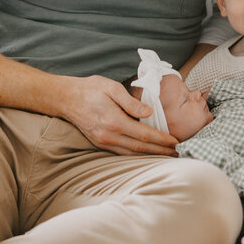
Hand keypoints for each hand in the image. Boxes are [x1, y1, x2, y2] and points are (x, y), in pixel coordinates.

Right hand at [58, 75, 177, 156]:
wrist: (66, 98)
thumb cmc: (90, 89)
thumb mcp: (112, 88)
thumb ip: (131, 102)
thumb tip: (149, 112)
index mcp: (114, 121)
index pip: (144, 135)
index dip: (161, 139)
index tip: (175, 141)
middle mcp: (109, 136)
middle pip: (140, 148)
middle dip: (160, 151)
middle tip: (177, 153)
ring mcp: (103, 142)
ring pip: (131, 154)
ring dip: (150, 155)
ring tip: (166, 155)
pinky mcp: (100, 143)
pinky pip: (122, 152)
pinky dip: (137, 155)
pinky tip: (146, 153)